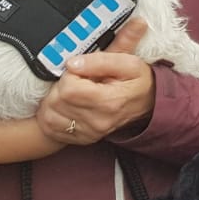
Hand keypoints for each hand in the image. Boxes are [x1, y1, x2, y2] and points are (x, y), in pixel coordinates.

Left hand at [37, 30, 156, 144]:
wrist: (149, 103)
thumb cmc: (138, 81)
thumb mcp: (128, 62)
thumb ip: (101, 59)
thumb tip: (72, 63)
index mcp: (109, 102)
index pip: (68, 89)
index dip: (70, 75)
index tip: (81, 71)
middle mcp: (97, 122)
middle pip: (56, 102)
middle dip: (61, 86)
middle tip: (78, 80)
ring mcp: (88, 133)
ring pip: (49, 116)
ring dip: (54, 101)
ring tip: (71, 93)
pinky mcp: (82, 139)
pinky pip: (51, 129)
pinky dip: (53, 115)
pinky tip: (66, 106)